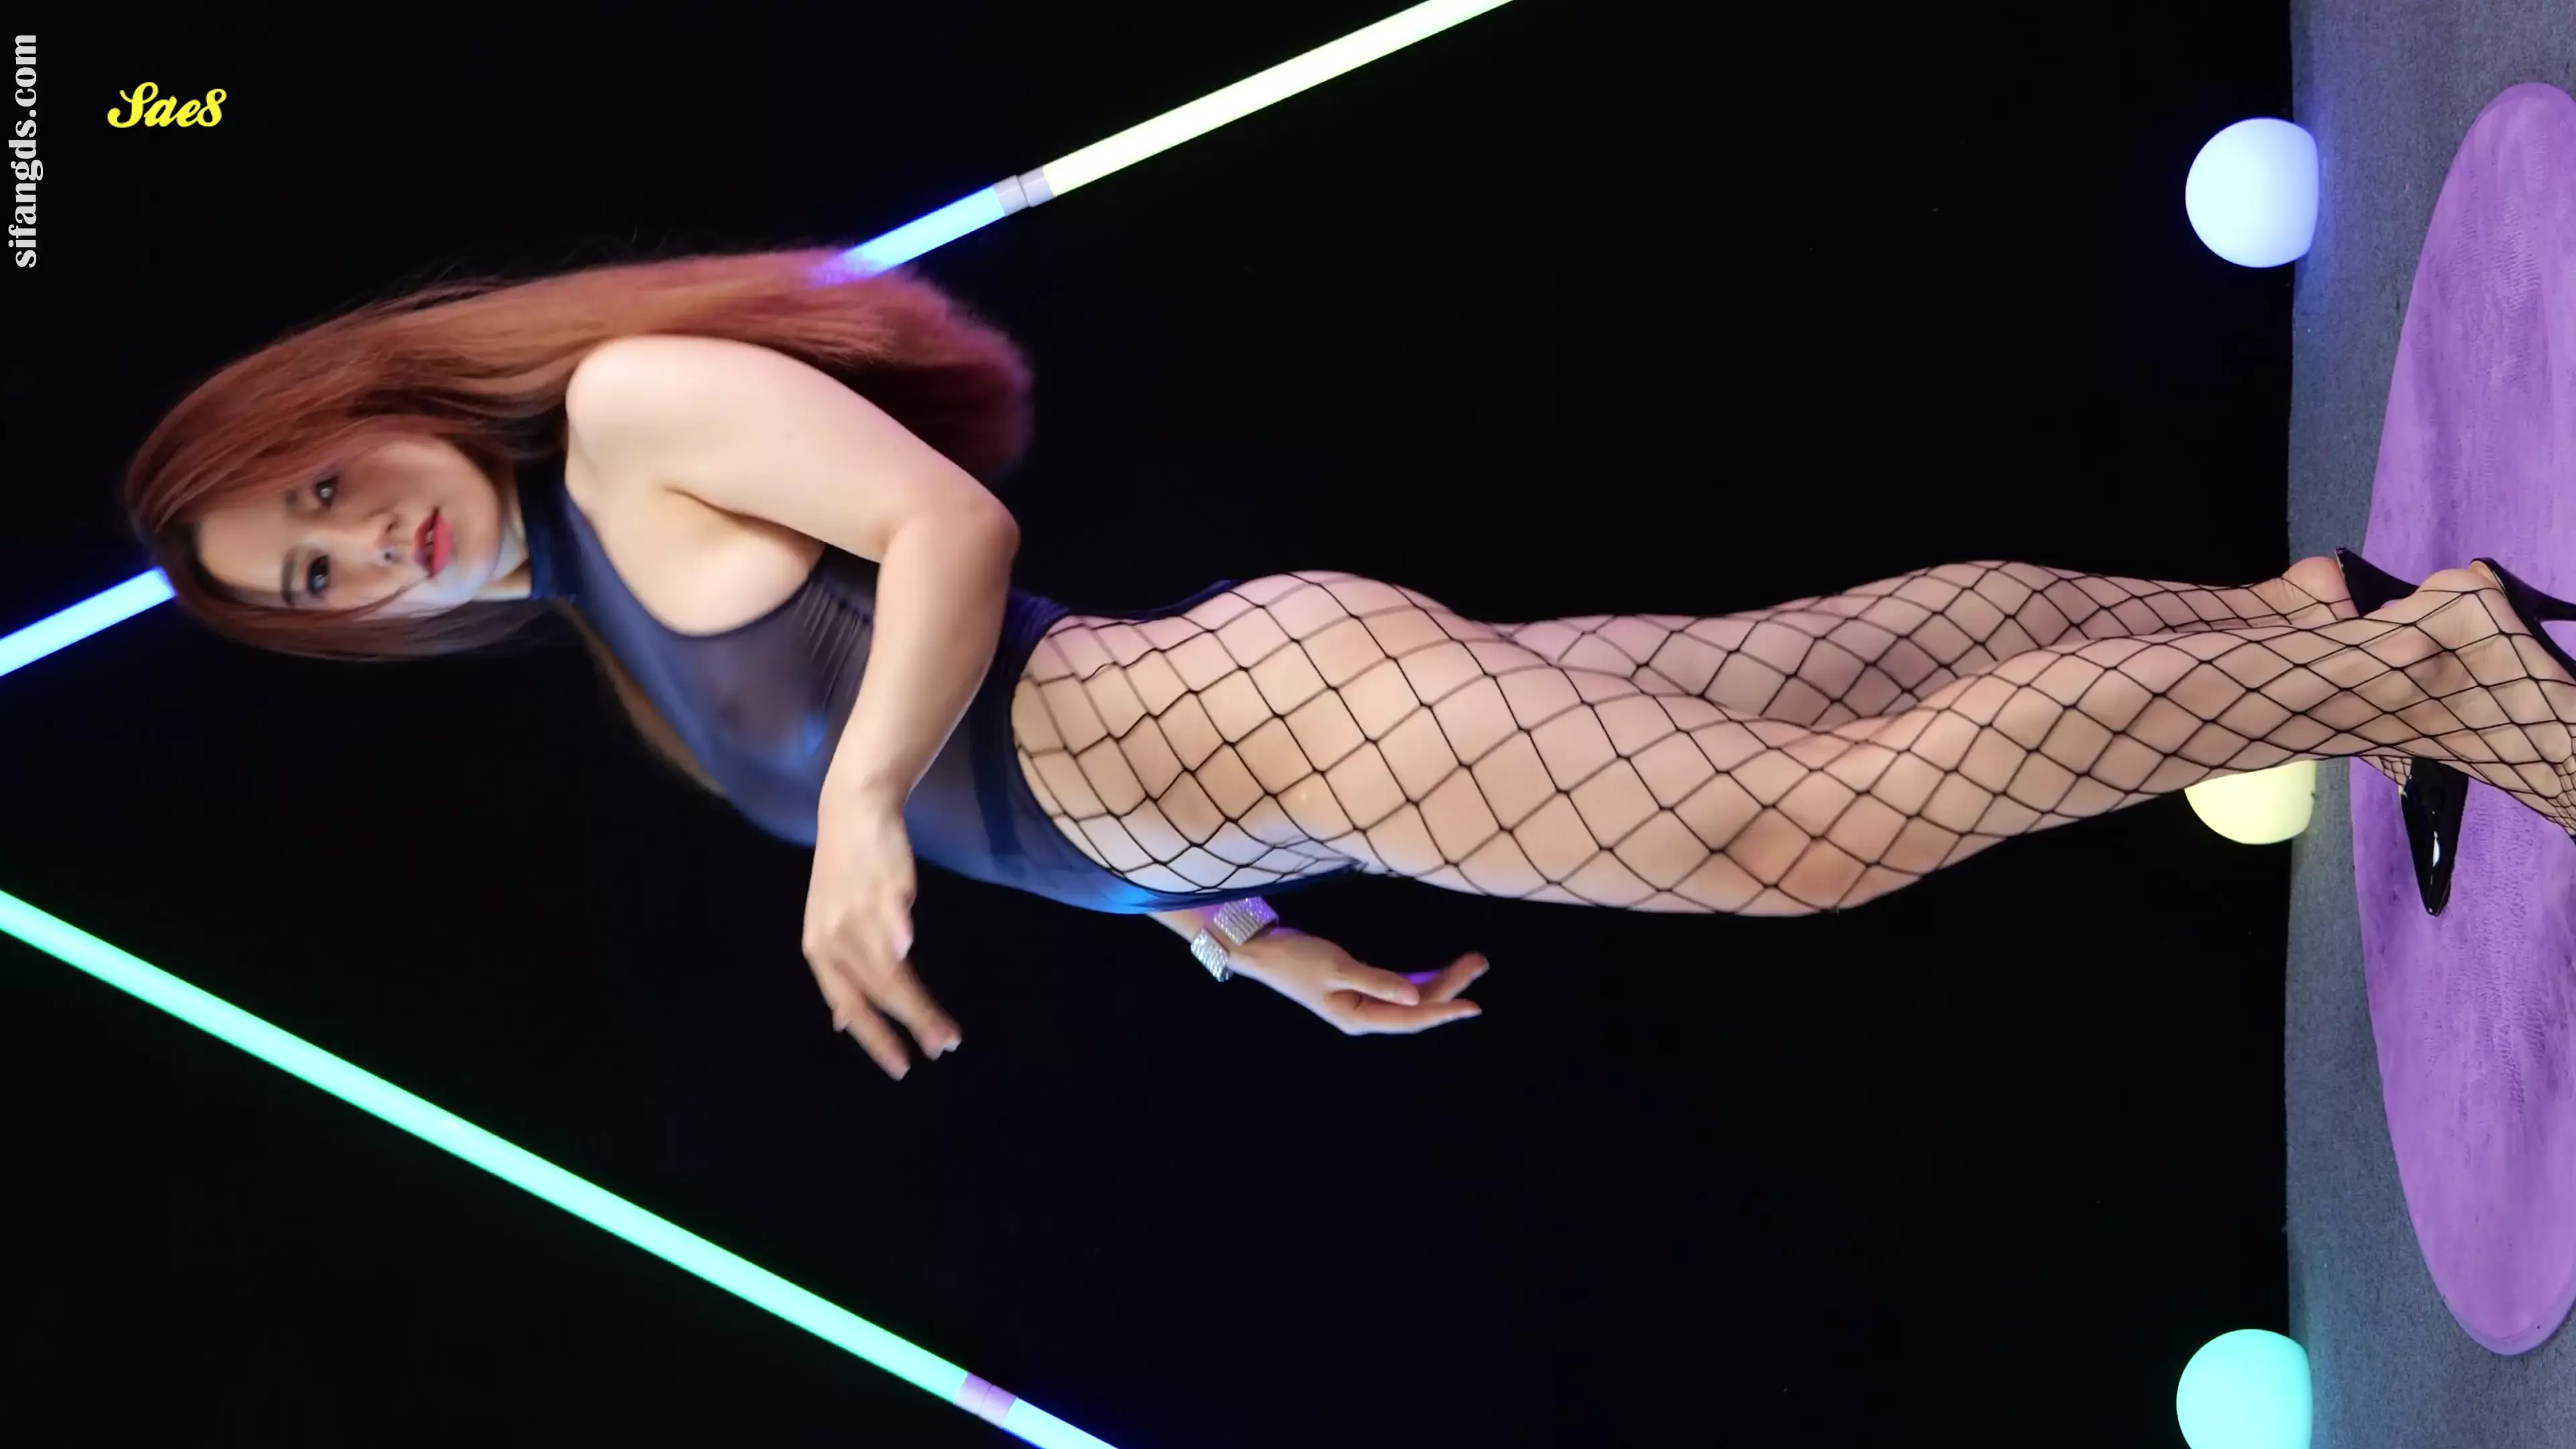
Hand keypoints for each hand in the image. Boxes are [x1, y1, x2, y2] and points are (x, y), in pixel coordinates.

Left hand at [805, 794, 958, 1078]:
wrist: (851, 812)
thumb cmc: (848, 876)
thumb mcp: (831, 931)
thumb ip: (842, 974)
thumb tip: (842, 1023)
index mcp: (821, 952)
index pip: (849, 1005)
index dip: (874, 1039)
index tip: (901, 1068)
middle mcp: (834, 937)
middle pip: (877, 991)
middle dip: (910, 1024)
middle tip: (941, 1048)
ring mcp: (857, 911)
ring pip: (888, 966)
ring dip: (917, 1002)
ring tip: (945, 1028)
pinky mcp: (880, 884)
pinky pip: (888, 910)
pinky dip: (894, 928)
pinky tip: (906, 945)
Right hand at [1228, 927, 1487, 1035]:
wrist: (1263, 952)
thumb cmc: (1296, 959)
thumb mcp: (1336, 967)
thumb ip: (1377, 981)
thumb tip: (1416, 997)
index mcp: (1359, 1018)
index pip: (1411, 1018)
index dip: (1444, 1011)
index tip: (1474, 1005)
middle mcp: (1366, 1016)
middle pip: (1417, 1007)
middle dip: (1450, 986)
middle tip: (1480, 961)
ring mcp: (1365, 1004)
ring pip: (1412, 997)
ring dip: (1441, 981)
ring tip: (1473, 962)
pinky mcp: (1361, 990)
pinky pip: (1401, 988)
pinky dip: (1423, 978)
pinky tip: (1443, 969)